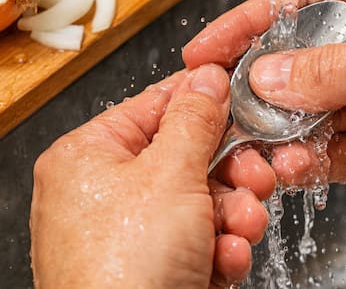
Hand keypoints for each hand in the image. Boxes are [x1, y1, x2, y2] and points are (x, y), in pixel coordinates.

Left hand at [30, 65, 275, 287]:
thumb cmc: (122, 271)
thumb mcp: (170, 176)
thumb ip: (195, 119)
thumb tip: (207, 76)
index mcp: (88, 157)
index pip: (154, 105)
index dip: (204, 99)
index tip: (242, 95)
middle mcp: (101, 194)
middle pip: (185, 159)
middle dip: (230, 174)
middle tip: (256, 177)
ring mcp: (125, 237)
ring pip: (199, 204)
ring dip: (232, 215)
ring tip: (240, 229)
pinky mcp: (149, 272)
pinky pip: (195, 243)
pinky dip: (218, 249)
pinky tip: (224, 261)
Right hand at [184, 0, 345, 209]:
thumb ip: (327, 70)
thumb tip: (266, 76)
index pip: (295, 2)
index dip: (245, 27)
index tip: (202, 52)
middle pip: (295, 61)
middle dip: (260, 90)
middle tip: (223, 113)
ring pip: (310, 112)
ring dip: (284, 134)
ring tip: (264, 151)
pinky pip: (334, 150)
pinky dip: (311, 161)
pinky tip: (296, 168)